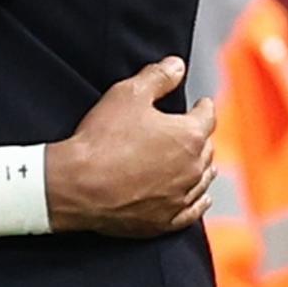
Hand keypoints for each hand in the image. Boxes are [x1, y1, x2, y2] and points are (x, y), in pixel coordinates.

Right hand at [45, 57, 215, 237]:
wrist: (80, 185)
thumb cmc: (103, 138)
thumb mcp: (127, 94)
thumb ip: (157, 77)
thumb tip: (177, 65)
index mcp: (189, 135)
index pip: (207, 116)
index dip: (203, 107)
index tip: (201, 104)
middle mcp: (193, 168)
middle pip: (207, 148)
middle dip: (201, 136)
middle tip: (191, 129)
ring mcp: (182, 197)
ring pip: (203, 179)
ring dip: (201, 167)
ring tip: (198, 160)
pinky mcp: (167, 220)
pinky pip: (194, 210)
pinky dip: (199, 200)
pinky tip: (201, 197)